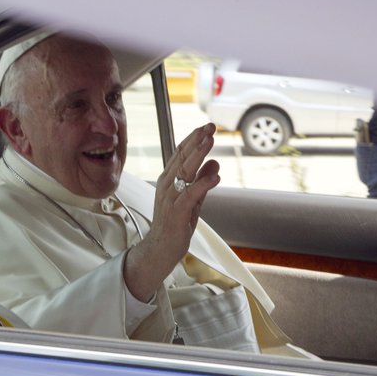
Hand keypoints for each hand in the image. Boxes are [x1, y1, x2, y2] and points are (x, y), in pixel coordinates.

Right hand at [124, 123, 219, 300]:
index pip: (180, 153)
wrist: (161, 248)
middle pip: (182, 158)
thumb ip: (202, 181)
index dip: (194, 139)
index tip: (208, 127)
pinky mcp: (177, 212)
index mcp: (168, 179)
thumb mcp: (193, 199)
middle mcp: (166, 185)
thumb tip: (215, 163)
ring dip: (198, 155)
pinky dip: (202, 185)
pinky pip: (190, 195)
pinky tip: (215, 178)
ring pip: (184, 172)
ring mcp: (170, 198)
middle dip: (197, 141)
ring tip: (211, 142)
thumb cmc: (175, 224)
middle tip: (211, 127)